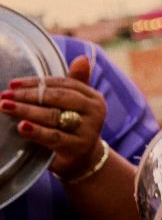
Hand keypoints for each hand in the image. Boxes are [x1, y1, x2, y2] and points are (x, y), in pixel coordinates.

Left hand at [4, 56, 107, 177]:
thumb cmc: (73, 128)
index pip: (63, 84)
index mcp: (93, 97)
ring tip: (6, 106)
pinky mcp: (77, 147)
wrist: (83, 161)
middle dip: (28, 95)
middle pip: (58, 98)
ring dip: (27, 110)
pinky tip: (21, 126)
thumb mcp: (76, 105)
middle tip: (4, 95)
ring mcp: (87, 130)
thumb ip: (76, 82)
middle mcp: (95, 111)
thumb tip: (82, 57)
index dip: (37, 82)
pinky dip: (36, 131)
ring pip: (53, 116)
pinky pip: (53, 136)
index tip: (12, 84)